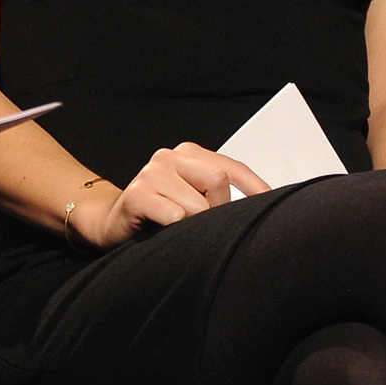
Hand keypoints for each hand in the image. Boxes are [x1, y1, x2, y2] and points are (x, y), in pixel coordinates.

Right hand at [80, 143, 270, 249]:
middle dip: (216, 209)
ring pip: (198, 205)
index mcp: (188, 153)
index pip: (232, 167)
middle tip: (198, 222)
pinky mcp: (138, 194)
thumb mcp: (194, 198)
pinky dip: (175, 231)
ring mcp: (151, 173)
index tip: (272, 203)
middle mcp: (169, 156)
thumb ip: (218, 193)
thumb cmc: (160, 214)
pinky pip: (175, 217)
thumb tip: (262, 204)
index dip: (256, 186)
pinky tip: (161, 229)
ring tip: (177, 226)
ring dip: (194, 225)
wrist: (112, 223)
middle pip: (218, 181)